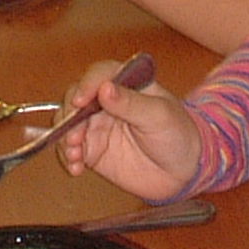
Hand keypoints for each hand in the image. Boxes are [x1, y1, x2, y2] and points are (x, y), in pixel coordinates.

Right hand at [57, 62, 199, 200]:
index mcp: (125, 84)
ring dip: (64, 137)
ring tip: (74, 154)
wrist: (184, 173)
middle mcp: (106, 101)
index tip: (80, 102)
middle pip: (76, 98)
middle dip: (70, 115)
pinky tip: (76, 168)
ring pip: (68, 123)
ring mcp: (97, 126)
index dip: (87, 85)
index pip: (100, 75)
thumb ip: (131, 103)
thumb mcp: (159, 116)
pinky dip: (68, 157)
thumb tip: (105, 88)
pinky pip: (71, 149)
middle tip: (74, 135)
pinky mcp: (93, 150)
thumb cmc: (178, 134)